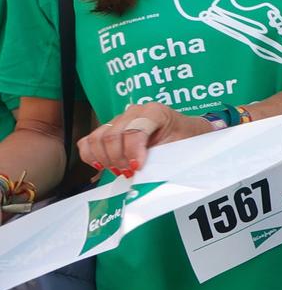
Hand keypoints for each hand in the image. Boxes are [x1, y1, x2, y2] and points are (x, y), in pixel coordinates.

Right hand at [78, 103, 211, 176]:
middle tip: (129, 172)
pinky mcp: (108, 129)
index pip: (134, 130)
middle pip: (112, 136)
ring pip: (97, 138)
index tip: (137, 168)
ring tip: (120, 170)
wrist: (185, 132)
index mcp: (154, 112)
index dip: (132, 152)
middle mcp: (134, 112)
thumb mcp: (180, 147)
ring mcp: (119, 119)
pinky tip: (102, 166)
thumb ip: (162, 158)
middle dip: (118, 159)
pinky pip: (88, 140)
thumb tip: (146, 178)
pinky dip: (91, 155)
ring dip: (105, 159)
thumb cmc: (183, 139)